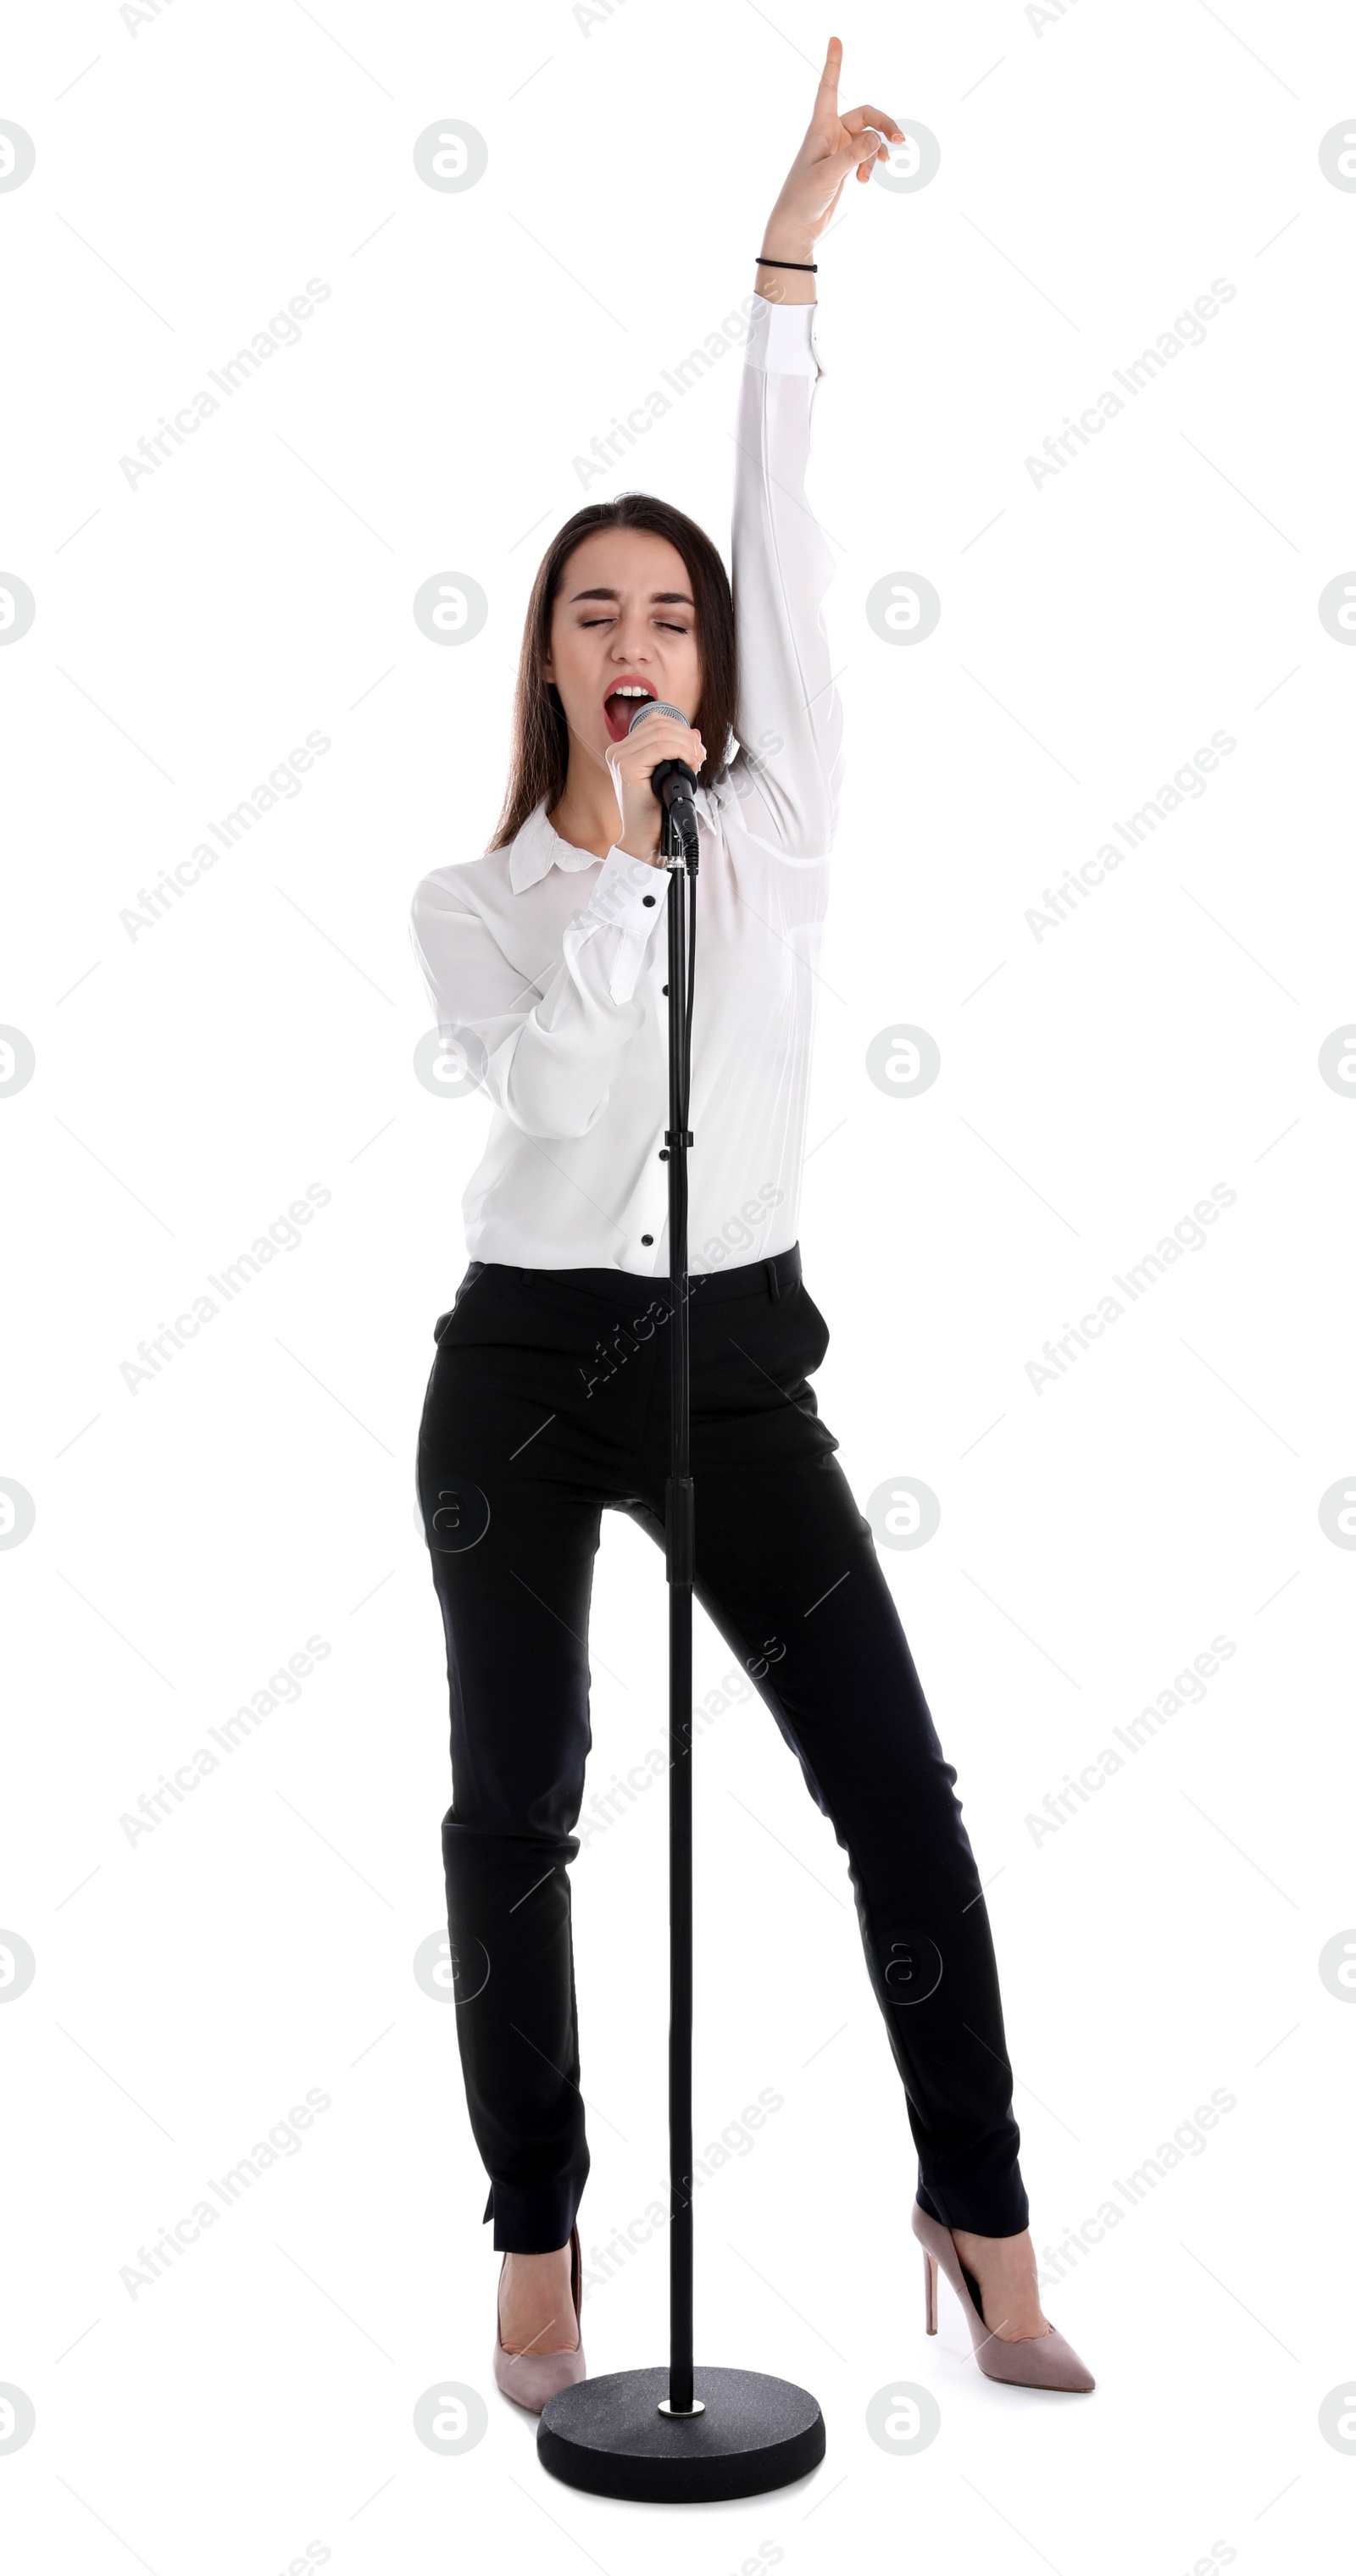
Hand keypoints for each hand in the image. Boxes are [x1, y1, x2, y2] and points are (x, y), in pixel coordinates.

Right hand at [604, 709, 705, 862]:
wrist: (645, 838)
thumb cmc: (655, 811)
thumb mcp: (668, 774)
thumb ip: (677, 751)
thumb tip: (694, 733)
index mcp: (624, 750)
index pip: (655, 722)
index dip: (681, 729)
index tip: (696, 749)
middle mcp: (618, 751)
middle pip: (659, 723)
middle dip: (686, 737)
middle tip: (699, 755)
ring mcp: (620, 758)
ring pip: (662, 732)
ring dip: (686, 744)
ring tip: (695, 761)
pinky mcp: (627, 767)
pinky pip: (661, 746)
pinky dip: (681, 751)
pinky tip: (689, 763)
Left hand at [760, 35, 904, 262]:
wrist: (796, 227)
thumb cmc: (803, 198)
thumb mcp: (828, 175)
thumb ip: (853, 155)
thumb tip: (877, 139)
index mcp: (820, 128)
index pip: (829, 89)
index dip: (834, 64)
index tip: (835, 40)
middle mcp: (829, 134)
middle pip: (866, 115)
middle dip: (884, 126)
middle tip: (899, 142)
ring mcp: (838, 149)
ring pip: (869, 137)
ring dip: (877, 150)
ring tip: (878, 169)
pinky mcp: (842, 165)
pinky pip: (865, 155)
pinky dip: (870, 165)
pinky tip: (866, 181)